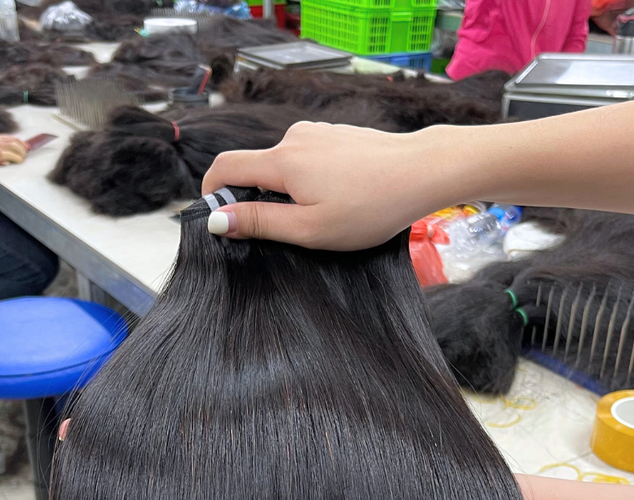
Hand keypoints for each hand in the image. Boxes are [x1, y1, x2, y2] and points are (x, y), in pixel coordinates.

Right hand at [0, 135, 27, 166]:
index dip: (20, 142)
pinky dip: (17, 158)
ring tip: (21, 158)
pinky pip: (11, 155)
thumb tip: (7, 159)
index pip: (11, 137)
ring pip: (15, 147)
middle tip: (25, 154)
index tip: (25, 146)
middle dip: (22, 148)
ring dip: (21, 154)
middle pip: (15, 141)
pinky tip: (18, 161)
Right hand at [201, 121, 449, 250]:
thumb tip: (217, 220)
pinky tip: (339, 200)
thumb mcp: (309, 229)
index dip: (211, 193)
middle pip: (255, 168)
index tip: (216, 218)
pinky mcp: (338, 136)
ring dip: (289, 193)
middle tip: (285, 233)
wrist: (422, 172)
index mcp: (282, 161)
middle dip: (258, 200)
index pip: (225, 167)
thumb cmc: (370, 207)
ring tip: (322, 218)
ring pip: (285, 166)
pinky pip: (309, 160)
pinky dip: (310, 182)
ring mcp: (318, 133)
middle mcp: (295, 138)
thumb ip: (260, 223)